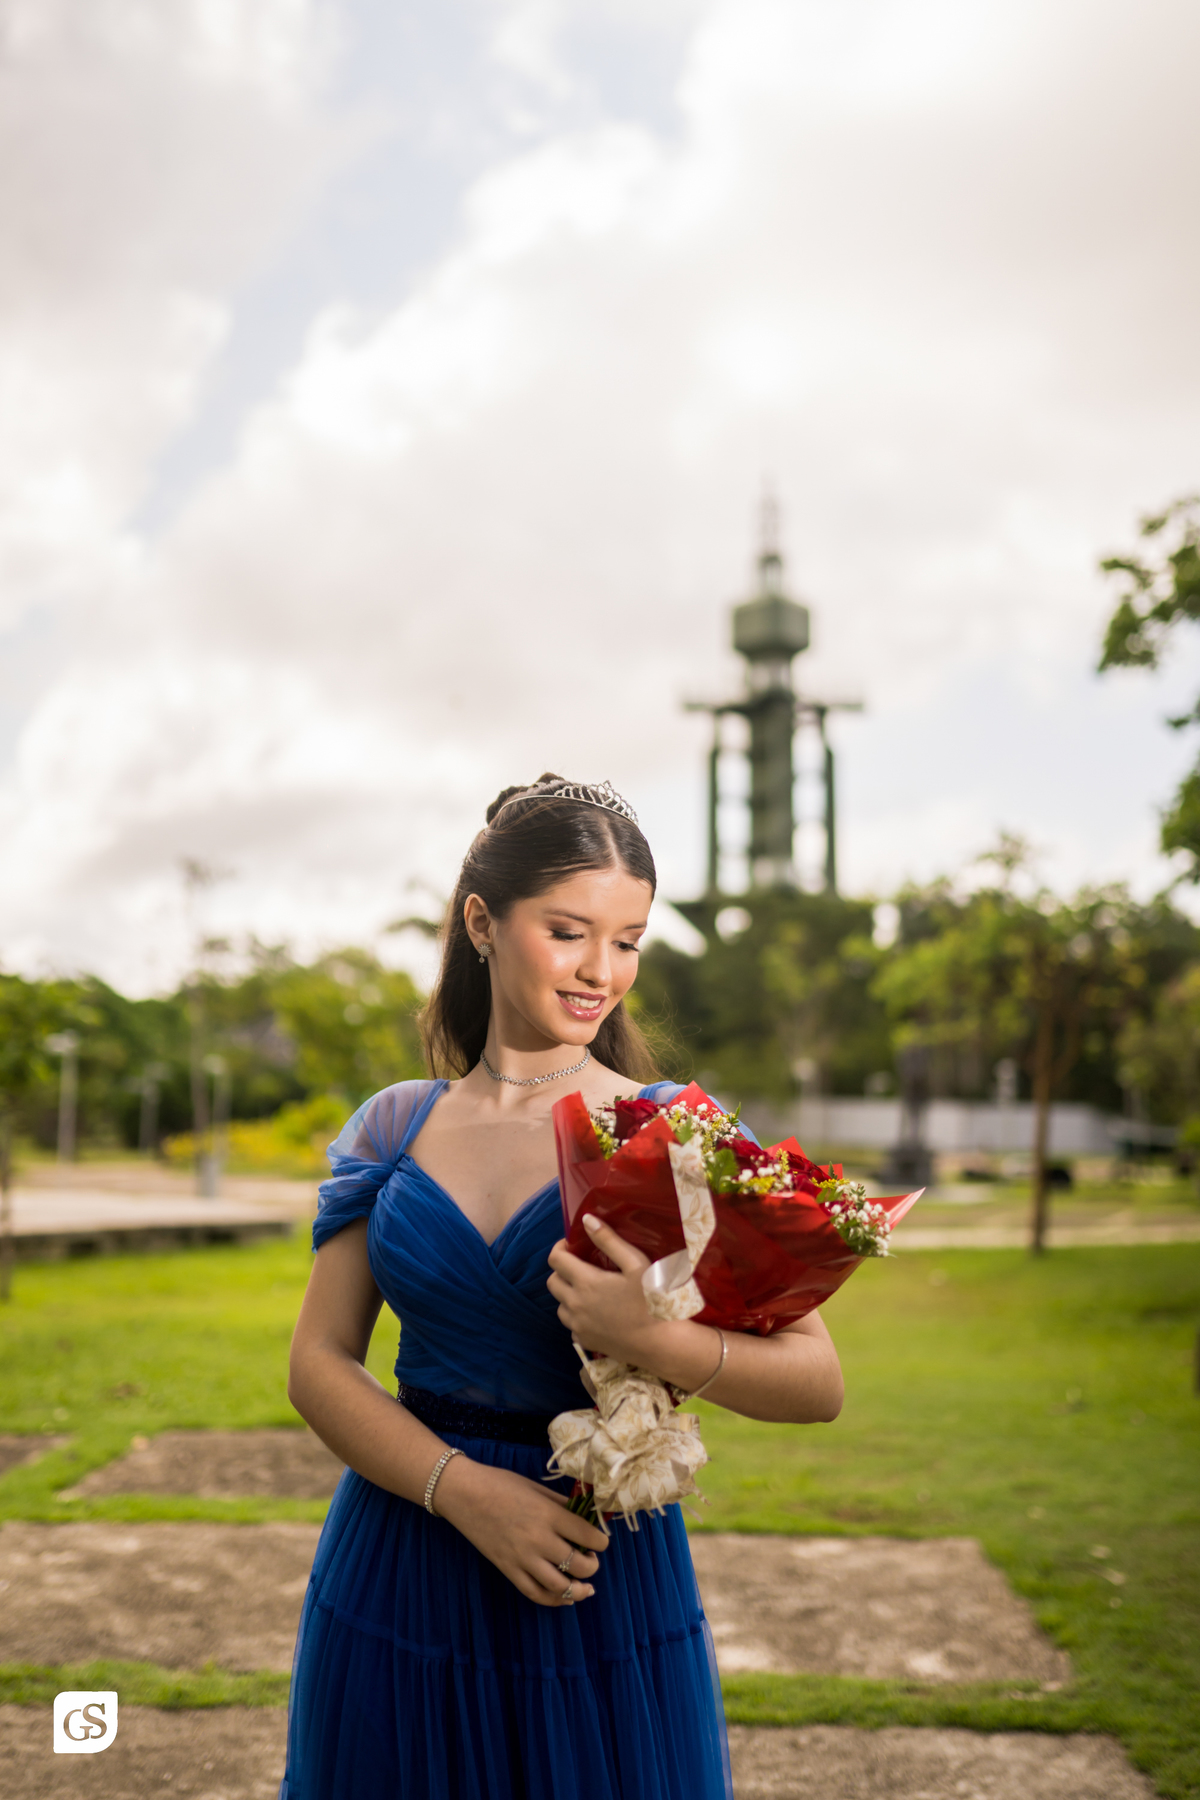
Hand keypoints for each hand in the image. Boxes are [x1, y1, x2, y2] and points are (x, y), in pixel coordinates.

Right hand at [433, 1456, 609, 1607]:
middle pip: (578, 1565)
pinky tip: (565, 1597)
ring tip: (586, 1587)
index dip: (601, 1541)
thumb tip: (586, 1516)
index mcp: (548, 1514)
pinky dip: (553, 1600)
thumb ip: (562, 1504)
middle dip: (592, 1566)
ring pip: (559, 1586)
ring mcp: (522, 1558)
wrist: (464, 1493)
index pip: (587, 1536)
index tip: (601, 1541)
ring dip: (579, 1590)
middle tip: (591, 1559)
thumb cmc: (501, 1484)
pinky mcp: (507, 1569)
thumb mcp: (537, 1488)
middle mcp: (538, 1540)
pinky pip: (534, 1593)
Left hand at [546, 1215, 659, 1363]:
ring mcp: (578, 1326)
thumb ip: (608, 1240)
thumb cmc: (652, 1300)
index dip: (560, 1247)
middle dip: (561, 1271)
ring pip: (560, 1306)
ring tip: (589, 1291)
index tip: (572, 1245)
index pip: (555, 1260)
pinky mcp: (585, 1341)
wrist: (659, 1343)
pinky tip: (597, 1313)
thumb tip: (586, 1220)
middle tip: (581, 1266)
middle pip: (552, 1283)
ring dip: (568, 1295)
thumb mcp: (635, 1264)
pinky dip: (578, 1316)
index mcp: (585, 1282)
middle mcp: (575, 1305)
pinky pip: (572, 1325)